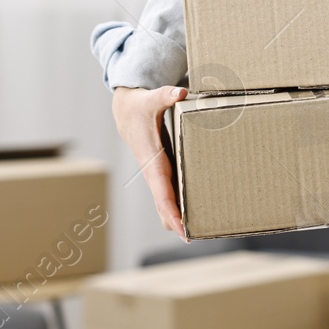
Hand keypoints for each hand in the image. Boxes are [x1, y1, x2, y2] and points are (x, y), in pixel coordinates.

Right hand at [111, 83, 188, 239]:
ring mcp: (157, 176)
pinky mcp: (161, 173)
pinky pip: (169, 196)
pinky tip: (196, 213)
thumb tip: (180, 92)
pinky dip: (179, 207)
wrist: (125, 111)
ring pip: (165, 205)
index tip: (183, 230)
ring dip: (179, 219)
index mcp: (152, 162)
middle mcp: (154, 173)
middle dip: (178, 224)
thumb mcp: (151, 99)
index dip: (172, 213)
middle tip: (199, 237)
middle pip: (164, 208)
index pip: (162, 194)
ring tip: (203, 231)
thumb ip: (165, 95)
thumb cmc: (140, 107)